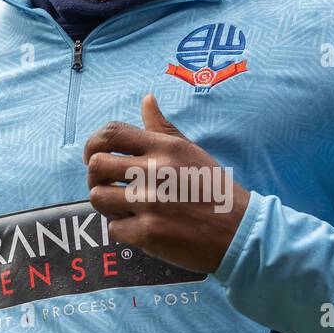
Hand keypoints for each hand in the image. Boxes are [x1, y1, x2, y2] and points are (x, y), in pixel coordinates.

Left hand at [83, 94, 249, 273]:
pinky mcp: (148, 233)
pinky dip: (123, 230)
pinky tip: (141, 227)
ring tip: (124, 208)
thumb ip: (163, 128)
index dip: (94, 145)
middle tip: (110, 187)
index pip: (111, 133)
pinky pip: (113, 228)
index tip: (96, 156)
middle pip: (96, 165)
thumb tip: (147, 99)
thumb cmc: (214, 190)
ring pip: (98, 197)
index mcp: (165, 147)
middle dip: (98, 177)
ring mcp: (150, 203)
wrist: (240, 232)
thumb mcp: (191, 152)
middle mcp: (155, 171)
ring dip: (107, 205)